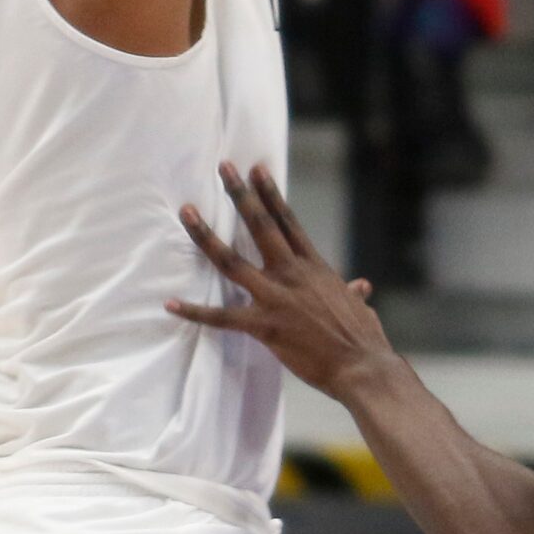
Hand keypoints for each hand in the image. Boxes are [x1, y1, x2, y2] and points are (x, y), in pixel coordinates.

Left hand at [169, 163, 392, 397]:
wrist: (361, 365)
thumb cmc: (362, 337)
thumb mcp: (356, 305)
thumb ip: (353, 292)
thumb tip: (361, 286)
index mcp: (313, 266)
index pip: (287, 221)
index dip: (270, 194)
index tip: (256, 170)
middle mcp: (291, 273)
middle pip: (260, 226)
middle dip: (240, 195)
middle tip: (223, 168)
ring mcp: (275, 297)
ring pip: (231, 260)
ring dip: (205, 236)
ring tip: (187, 212)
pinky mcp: (264, 325)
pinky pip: (221, 317)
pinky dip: (194, 312)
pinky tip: (171, 304)